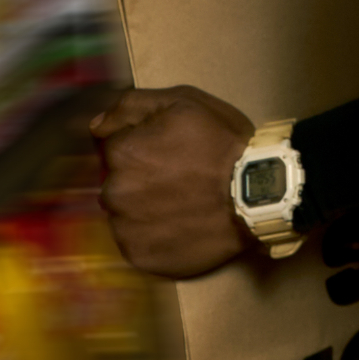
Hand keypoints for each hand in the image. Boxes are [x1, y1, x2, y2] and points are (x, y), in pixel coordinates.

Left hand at [88, 86, 261, 279]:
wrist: (261, 195)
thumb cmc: (225, 145)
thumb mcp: (183, 102)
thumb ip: (131, 105)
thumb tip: (97, 126)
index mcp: (121, 152)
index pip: (116, 147)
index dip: (144, 147)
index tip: (171, 152)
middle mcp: (114, 191)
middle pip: (118, 182)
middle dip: (141, 179)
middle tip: (179, 180)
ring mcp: (126, 228)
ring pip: (125, 214)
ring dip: (144, 209)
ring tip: (182, 206)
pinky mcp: (140, 256)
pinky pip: (137, 243)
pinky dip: (154, 236)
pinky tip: (179, 226)